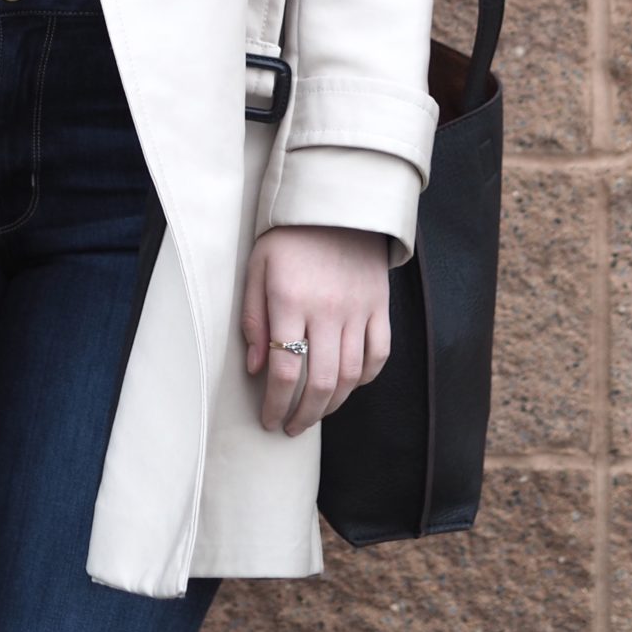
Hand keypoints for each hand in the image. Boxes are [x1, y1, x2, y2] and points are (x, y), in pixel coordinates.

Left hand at [240, 225, 390, 435]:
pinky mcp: (379, 306)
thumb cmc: (287, 237)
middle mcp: (326, 309)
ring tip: (315, 413)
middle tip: (291, 428)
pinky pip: (378, 354)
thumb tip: (256, 369)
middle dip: (305, 414)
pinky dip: (365, 378)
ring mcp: (357, 309)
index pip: (285, 369)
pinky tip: (348, 386)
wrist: (335, 204)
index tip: (269, 421)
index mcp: (289, 299)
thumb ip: (253, 318)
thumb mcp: (256, 267)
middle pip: (321, 381)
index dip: (276, 404)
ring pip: (351, 375)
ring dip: (333, 404)